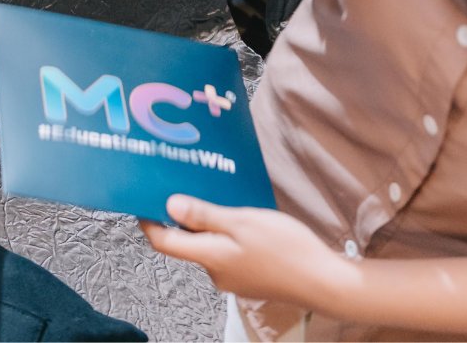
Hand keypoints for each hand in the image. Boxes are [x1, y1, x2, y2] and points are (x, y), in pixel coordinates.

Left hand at [142, 198, 357, 314]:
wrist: (324, 281)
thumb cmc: (285, 248)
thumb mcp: (242, 221)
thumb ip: (204, 215)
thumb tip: (169, 207)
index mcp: (209, 257)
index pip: (164, 242)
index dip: (149, 221)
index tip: (143, 200)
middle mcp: (215, 272)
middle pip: (187, 243)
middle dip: (185, 217)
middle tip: (191, 186)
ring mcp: (232, 278)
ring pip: (209, 246)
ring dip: (210, 225)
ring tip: (223, 199)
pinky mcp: (248, 278)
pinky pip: (227, 253)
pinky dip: (228, 236)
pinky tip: (245, 220)